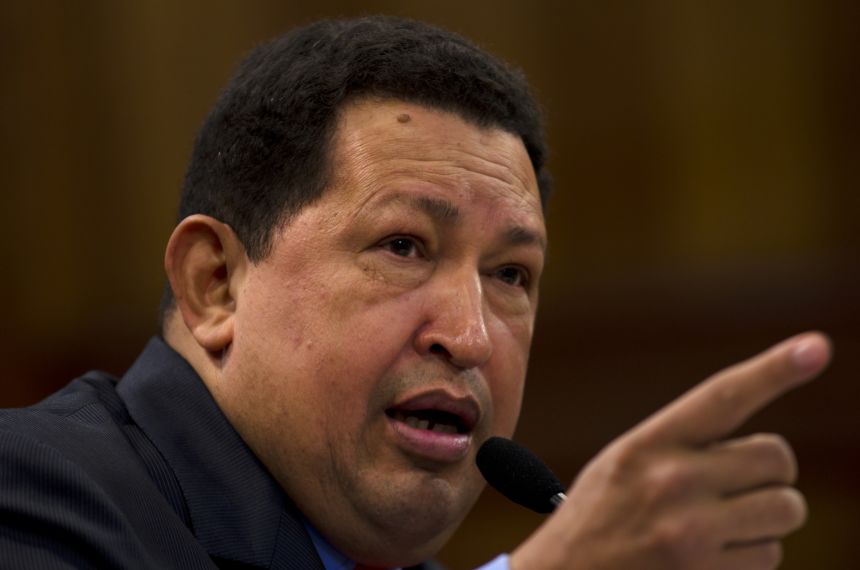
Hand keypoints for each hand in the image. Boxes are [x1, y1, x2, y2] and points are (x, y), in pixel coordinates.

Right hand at [510, 332, 830, 569]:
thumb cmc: (599, 516)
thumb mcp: (624, 463)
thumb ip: (681, 446)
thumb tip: (765, 450)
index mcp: (649, 443)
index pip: (722, 397)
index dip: (774, 369)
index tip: (815, 347)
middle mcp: (673, 482)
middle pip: (776, 457)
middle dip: (770, 472)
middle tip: (739, 485)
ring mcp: (693, 532)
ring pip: (785, 509)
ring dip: (765, 518)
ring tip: (720, 525)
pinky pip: (771, 556)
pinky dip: (752, 556)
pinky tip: (712, 556)